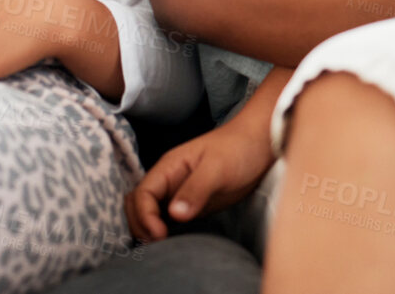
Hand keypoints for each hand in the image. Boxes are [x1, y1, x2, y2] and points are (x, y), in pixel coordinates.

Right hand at [126, 120, 274, 241]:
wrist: (257, 145)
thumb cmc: (237, 149)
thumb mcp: (217, 168)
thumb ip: (196, 189)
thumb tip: (174, 214)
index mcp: (168, 168)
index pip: (142, 194)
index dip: (145, 216)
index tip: (160, 235)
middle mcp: (168, 181)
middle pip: (137, 205)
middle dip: (140, 225)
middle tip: (157, 245)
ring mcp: (178, 194)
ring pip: (149, 213)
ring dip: (148, 230)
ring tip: (161, 249)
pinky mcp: (191, 205)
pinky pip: (168, 220)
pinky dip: (163, 232)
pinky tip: (173, 244)